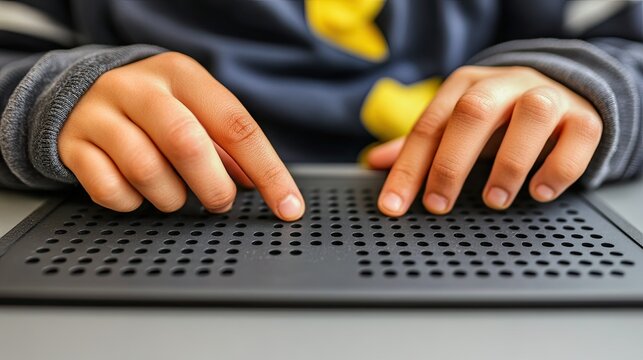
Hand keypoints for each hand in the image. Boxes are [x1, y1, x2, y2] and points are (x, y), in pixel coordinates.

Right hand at [59, 52, 304, 220]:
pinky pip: (110, 190)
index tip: (288, 207)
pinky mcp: (73, 144)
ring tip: (174, 193)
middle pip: (187, 144)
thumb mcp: (196, 111)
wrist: (83, 94)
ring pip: (147, 171)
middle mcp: (139, 88)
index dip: (268, 172)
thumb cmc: (156, 110)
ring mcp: (101, 114)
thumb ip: (228, 146)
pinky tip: (136, 191)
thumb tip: (261, 184)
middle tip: (220, 202)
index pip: (236, 125)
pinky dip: (132, 203)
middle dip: (214, 187)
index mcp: (182, 75)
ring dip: (171, 198)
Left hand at [368, 66, 601, 215]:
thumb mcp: (457, 126)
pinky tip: (539, 192)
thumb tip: (374, 162)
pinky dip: (558, 168)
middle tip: (438, 205)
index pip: (430, 126)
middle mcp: (505, 84)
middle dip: (451, 162)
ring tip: (494, 201)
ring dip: (509, 163)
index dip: (409, 167)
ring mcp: (548, 96)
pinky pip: (578, 136)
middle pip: (473, 112)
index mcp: (466, 86)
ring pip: (531, 116)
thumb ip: (422, 145)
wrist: (561, 94)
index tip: (395, 205)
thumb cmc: (499, 118)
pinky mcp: (584, 116)